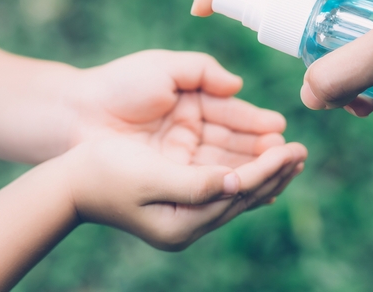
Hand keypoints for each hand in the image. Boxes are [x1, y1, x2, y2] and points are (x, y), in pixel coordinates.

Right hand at [63, 136, 305, 250]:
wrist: (70, 183)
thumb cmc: (103, 172)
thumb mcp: (147, 176)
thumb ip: (193, 182)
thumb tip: (233, 181)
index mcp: (182, 222)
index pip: (237, 191)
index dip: (266, 168)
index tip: (291, 147)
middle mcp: (189, 225)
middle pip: (243, 197)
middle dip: (274, 173)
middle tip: (303, 151)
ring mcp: (185, 218)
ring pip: (237, 194)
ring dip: (265, 174)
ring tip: (291, 157)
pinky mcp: (181, 205)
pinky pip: (224, 191)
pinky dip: (246, 177)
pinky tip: (262, 170)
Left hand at [68, 50, 289, 162]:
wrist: (74, 115)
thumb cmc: (118, 84)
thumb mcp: (164, 67)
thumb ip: (203, 71)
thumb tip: (238, 85)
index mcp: (192, 102)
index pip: (230, 113)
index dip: (255, 122)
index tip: (279, 128)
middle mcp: (190, 130)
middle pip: (232, 142)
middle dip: (261, 148)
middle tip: (289, 154)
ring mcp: (180, 155)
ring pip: (223, 163)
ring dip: (251, 168)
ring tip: (280, 171)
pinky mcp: (168, 176)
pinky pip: (204, 181)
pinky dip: (228, 184)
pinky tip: (252, 188)